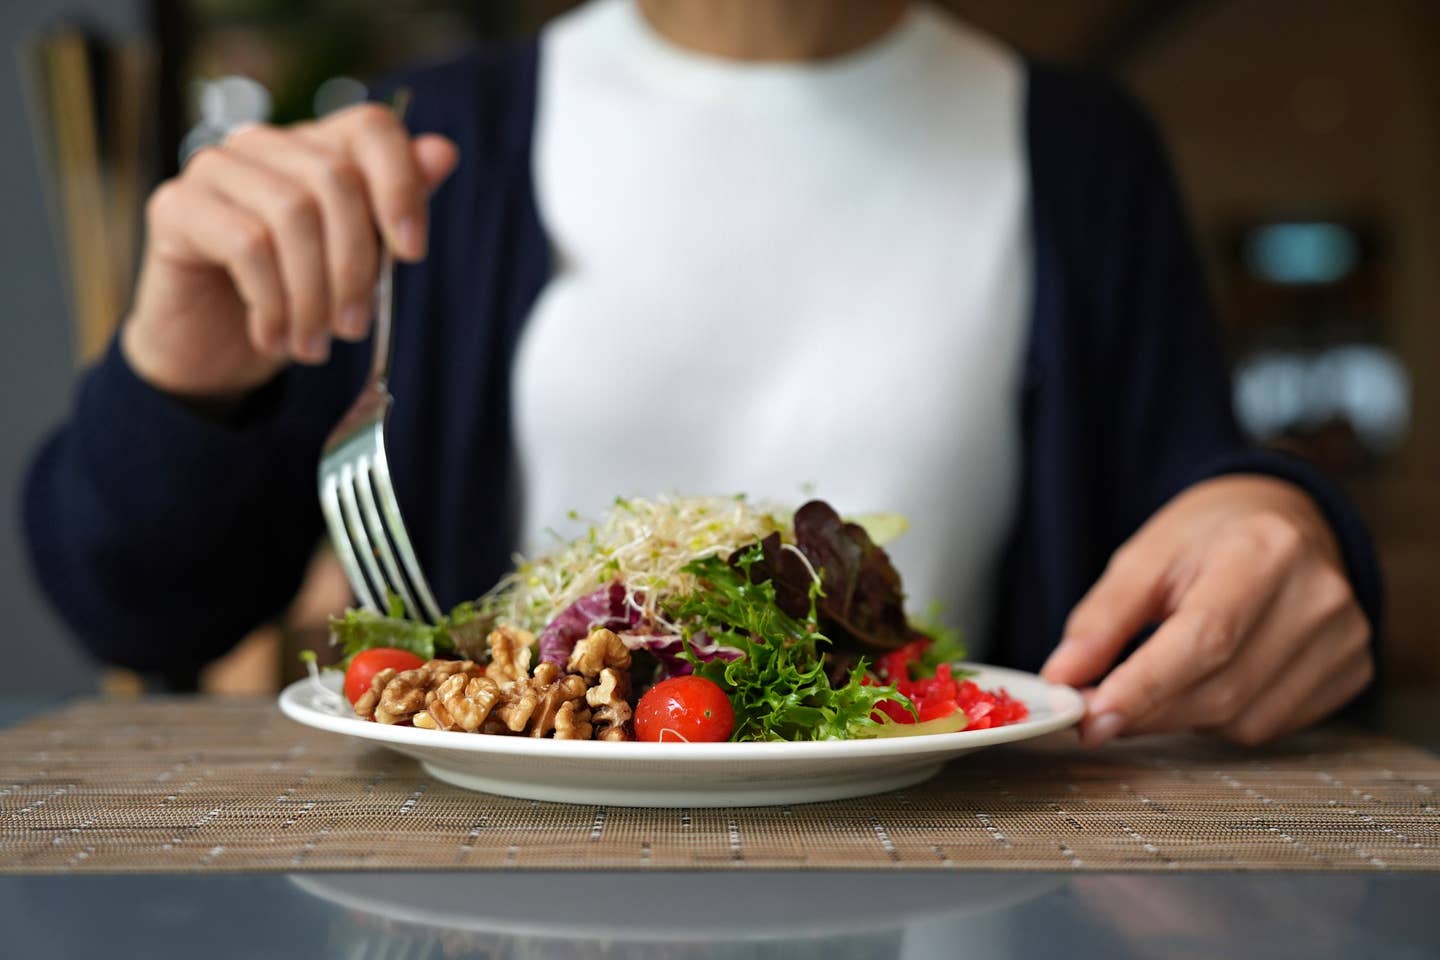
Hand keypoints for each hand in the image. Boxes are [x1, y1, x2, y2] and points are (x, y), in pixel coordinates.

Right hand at [122, 103, 458, 400]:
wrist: (215, 350)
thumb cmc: (294, 299)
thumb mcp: (358, 262)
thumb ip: (394, 211)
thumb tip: (443, 153)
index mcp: (316, 147)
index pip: (371, 128)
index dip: (401, 186)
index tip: (412, 254)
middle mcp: (263, 144)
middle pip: (336, 179)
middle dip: (355, 265)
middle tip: (353, 328)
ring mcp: (214, 168)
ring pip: (291, 214)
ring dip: (312, 295)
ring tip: (314, 343)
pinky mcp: (175, 205)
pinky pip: (246, 245)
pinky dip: (271, 302)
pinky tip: (272, 337)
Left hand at [1041, 475, 1372, 746]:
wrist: (1284, 519)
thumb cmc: (1209, 537)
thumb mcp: (1144, 558)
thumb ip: (1101, 620)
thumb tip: (1062, 678)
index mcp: (1263, 551)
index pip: (1205, 638)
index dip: (1145, 687)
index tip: (1092, 718)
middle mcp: (1317, 596)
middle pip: (1223, 687)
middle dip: (1149, 710)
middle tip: (1096, 713)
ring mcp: (1345, 638)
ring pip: (1245, 719)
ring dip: (1182, 716)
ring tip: (1159, 680)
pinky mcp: (1352, 671)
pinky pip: (1271, 725)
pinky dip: (1223, 718)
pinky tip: (1207, 682)